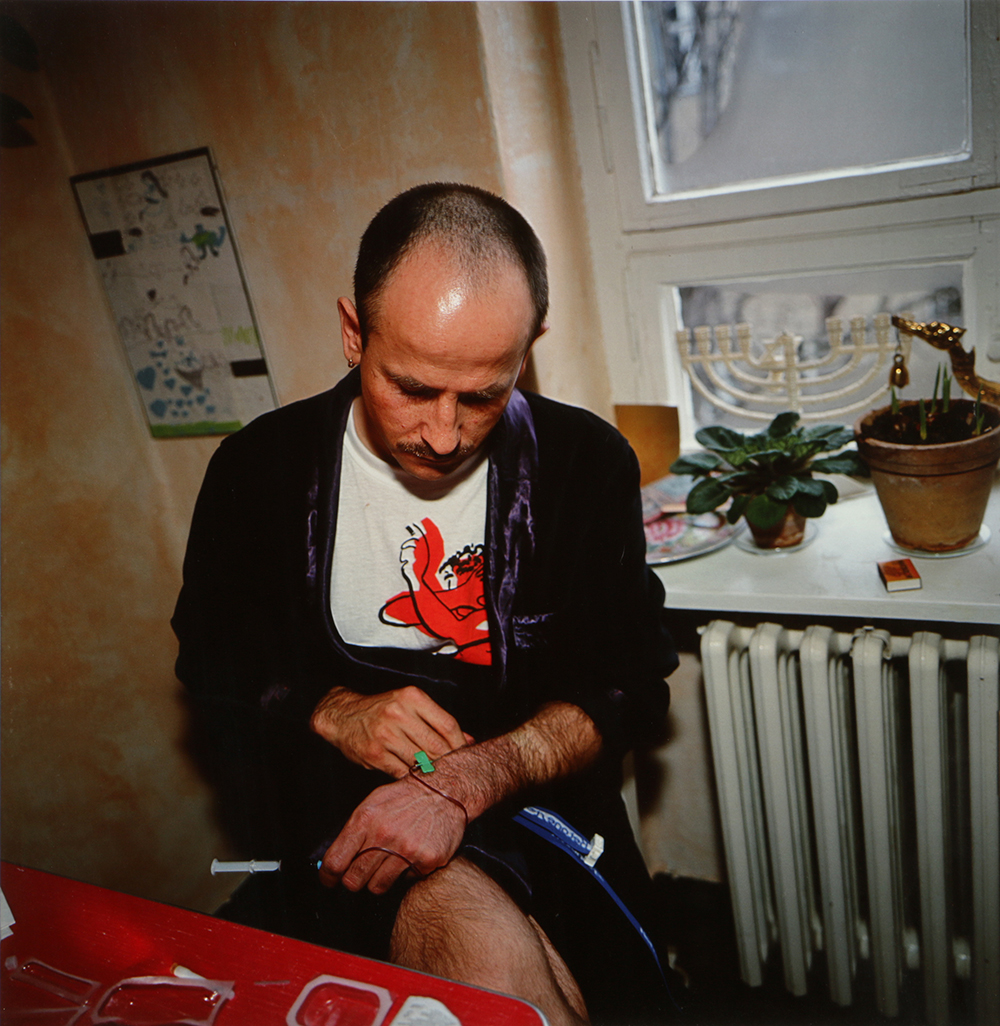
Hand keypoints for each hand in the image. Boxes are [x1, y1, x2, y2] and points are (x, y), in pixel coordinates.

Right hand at [310, 685, 472, 777]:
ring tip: (434, 773)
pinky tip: (414, 775)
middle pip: (436, 745)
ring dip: (430, 770)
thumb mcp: (409, 705)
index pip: (447, 724)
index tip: (465, 754)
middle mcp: (399, 713)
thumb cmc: (382, 710)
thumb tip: (468, 740)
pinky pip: (403, 772)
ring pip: (420, 761)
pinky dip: (411, 776)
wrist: (343, 716)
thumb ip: (437, 721)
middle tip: (452, 768)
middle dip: (447, 760)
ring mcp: (385, 734)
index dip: (460, 743)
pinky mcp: (374, 753)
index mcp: (412, 697)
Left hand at [318, 775, 465, 893]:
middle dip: (353, 880)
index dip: (328, 876)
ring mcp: (406, 850)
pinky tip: (411, 854)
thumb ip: (353, 830)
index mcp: (366, 819)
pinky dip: (405, 872)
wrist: (444, 792)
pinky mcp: (426, 860)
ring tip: (388, 861)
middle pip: (353, 880)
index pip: (335, 861)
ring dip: (379, 878)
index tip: (329, 880)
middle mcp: (384, 835)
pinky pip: (405, 881)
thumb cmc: (405, 797)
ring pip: (377, 886)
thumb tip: (333, 859)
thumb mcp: (373, 803)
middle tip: (360, 873)